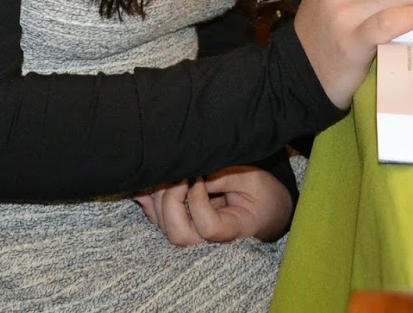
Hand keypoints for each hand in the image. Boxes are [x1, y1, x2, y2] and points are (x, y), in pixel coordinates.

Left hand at [132, 166, 293, 245]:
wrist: (264, 207)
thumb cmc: (261, 193)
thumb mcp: (252, 179)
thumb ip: (224, 176)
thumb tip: (191, 172)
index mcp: (233, 230)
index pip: (207, 228)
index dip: (198, 201)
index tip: (201, 177)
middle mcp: (207, 239)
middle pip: (178, 235)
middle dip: (172, 200)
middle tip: (181, 175)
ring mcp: (191, 233)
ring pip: (162, 225)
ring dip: (159, 195)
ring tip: (173, 172)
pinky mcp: (179, 222)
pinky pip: (154, 215)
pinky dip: (148, 195)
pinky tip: (152, 178)